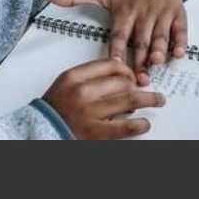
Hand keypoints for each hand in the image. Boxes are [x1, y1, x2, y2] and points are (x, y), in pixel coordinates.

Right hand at [43, 59, 164, 139]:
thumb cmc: (55, 109)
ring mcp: (90, 113)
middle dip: (137, 85)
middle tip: (144, 89)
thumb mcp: (67, 84)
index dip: (127, 69)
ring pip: (128, 100)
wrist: (40, 131)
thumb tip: (121, 74)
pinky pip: (124, 126)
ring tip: (158, 100)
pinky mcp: (95, 133)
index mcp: (74, 77)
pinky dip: (139, 124)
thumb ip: (89, 76)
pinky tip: (145, 123)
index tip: (132, 75)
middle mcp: (82, 92)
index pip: (110, 65)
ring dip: (149, 99)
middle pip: (122, 81)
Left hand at [46, 0, 187, 81]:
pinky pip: (180, 28)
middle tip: (139, 78)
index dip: (117, 50)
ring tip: (156, 63)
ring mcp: (161, 13)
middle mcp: (143, 13)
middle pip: (140, 40)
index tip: (114, 64)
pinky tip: (178, 53)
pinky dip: (180, 40)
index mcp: (123, 11)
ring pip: (160, 35)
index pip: (119, 34)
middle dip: (140, 59)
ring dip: (159, 49)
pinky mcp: (176, 12)